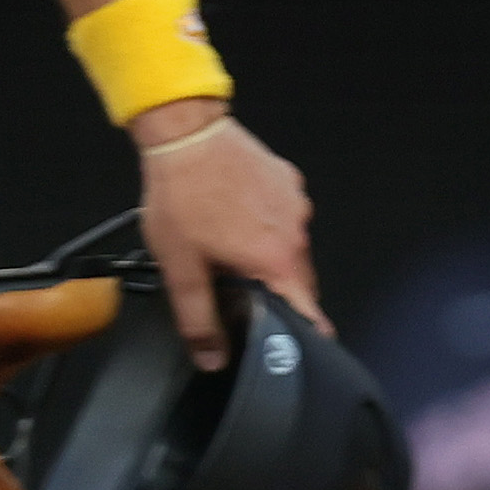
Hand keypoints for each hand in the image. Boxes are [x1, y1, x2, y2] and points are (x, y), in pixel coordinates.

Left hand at [130, 98, 320, 367]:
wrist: (184, 132)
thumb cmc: (182, 195)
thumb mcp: (180, 269)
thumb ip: (199, 320)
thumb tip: (211, 357)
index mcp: (275, 260)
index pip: (308, 312)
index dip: (308, 333)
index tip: (309, 346)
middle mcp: (295, 231)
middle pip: (297, 280)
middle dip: (272, 289)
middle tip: (235, 284)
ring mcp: (295, 202)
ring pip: (290, 246)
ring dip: (267, 253)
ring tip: (228, 240)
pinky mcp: (287, 179)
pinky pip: (285, 214)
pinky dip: (266, 222)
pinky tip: (235, 213)